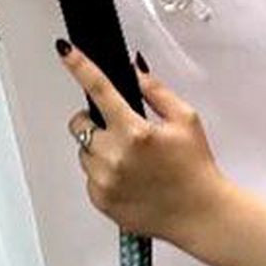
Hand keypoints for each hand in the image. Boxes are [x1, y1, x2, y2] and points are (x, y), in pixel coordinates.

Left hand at [57, 41, 227, 243]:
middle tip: (120, 130)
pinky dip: (102, 174)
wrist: (200, 214)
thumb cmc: (195, 169)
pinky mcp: (100, 199)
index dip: (79, 66)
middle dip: (94, 121)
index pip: (99, 89)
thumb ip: (155, 91)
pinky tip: (128, 178)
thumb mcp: (185, 120)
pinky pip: (88, 177)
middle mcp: (114, 156)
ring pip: (83, 152)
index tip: (66, 51)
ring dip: (99, 149)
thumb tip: (133, 71)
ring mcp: (104, 180)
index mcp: (135, 132)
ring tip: (131, 160)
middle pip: (80, 124)